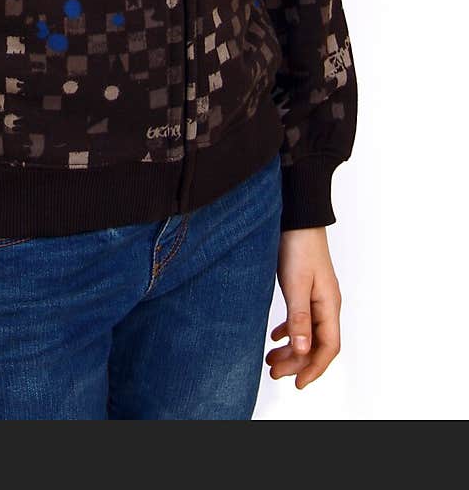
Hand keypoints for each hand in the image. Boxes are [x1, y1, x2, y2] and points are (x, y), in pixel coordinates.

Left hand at [266, 227, 341, 388]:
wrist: (297, 216)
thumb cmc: (299, 246)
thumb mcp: (296, 284)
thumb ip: (299, 318)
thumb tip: (303, 349)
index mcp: (329, 305)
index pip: (328, 347)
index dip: (314, 368)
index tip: (297, 383)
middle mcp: (326, 304)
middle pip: (316, 343)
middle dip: (297, 361)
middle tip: (274, 372)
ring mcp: (316, 296)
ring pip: (307, 332)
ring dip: (291, 348)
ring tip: (270, 359)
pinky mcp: (305, 287)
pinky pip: (301, 318)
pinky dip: (288, 330)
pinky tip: (275, 336)